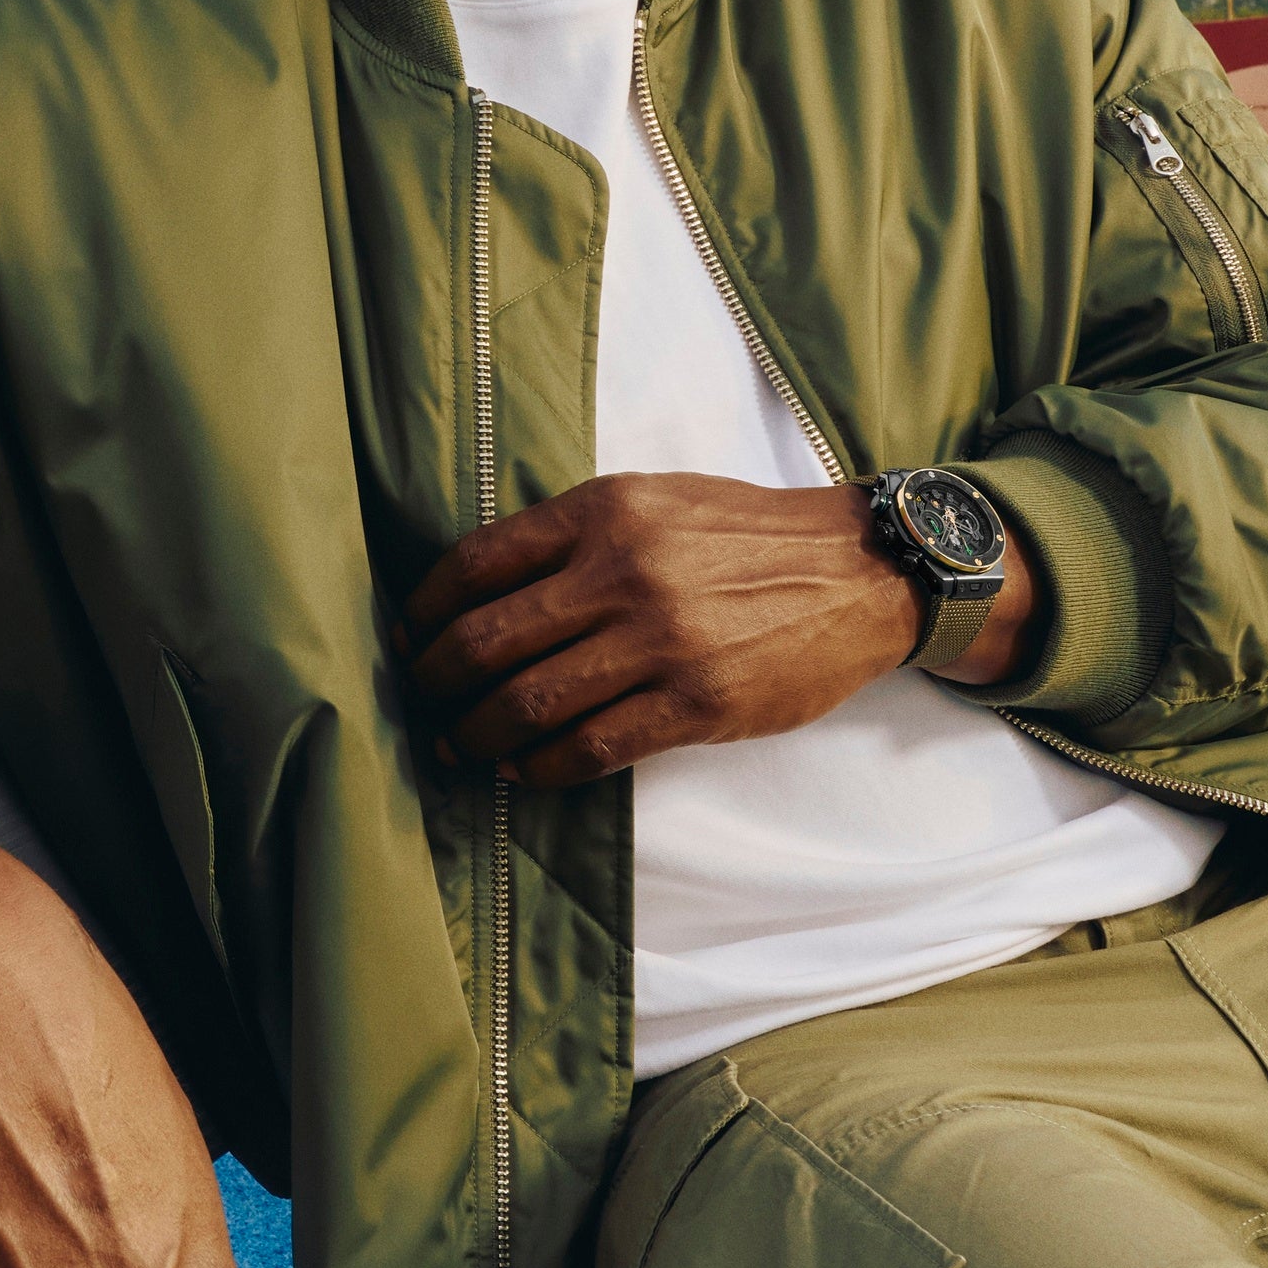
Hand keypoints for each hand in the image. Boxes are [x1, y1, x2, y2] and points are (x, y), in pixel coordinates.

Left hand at [397, 473, 1036, 788]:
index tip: (409, 635)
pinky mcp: (697, 704)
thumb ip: (572, 534)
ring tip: (462, 743)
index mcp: (604, 511)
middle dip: (436, 680)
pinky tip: (524, 767)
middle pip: (487, 640)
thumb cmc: (745, 536)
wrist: (859, 573)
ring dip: (477, 733)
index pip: (476, 563)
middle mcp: (623, 572)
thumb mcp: (653, 500)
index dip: (426, 609)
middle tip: (424, 699)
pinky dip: (541, 766)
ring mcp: (661, 642)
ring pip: (528, 703)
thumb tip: (478, 588)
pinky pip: (591, 748)